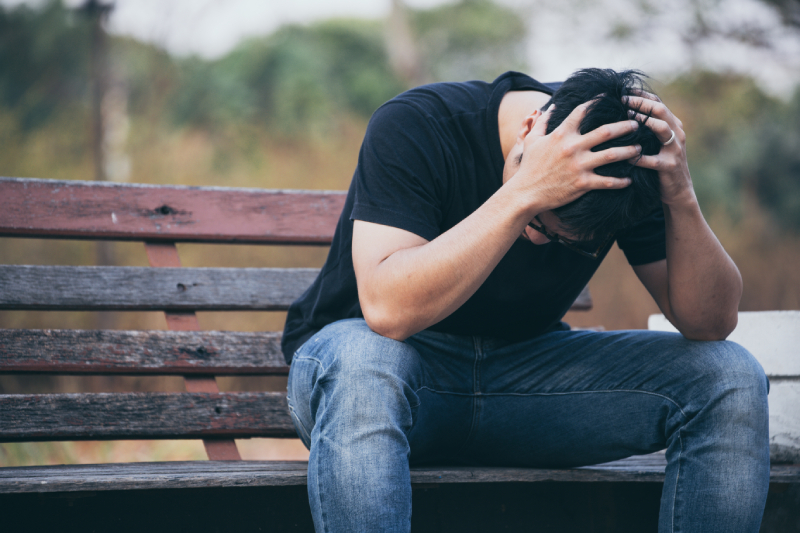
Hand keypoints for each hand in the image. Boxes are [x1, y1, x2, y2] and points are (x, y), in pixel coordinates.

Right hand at [511, 100, 641, 213]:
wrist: (525, 193)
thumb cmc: (529, 166)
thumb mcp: (532, 141)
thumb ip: (542, 122)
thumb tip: (550, 106)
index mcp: (562, 134)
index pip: (582, 112)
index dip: (596, 101)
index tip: (609, 97)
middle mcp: (573, 147)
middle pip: (606, 132)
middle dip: (625, 126)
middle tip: (637, 125)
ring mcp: (579, 166)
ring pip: (612, 155)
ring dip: (629, 152)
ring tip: (639, 149)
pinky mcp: (582, 184)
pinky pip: (607, 181)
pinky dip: (620, 181)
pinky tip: (629, 180)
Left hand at [624, 92, 694, 205]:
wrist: (678, 191)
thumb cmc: (661, 164)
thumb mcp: (657, 143)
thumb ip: (647, 128)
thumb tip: (622, 111)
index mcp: (673, 125)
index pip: (658, 103)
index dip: (641, 95)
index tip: (623, 91)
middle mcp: (677, 134)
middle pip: (660, 110)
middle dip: (641, 103)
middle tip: (622, 100)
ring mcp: (675, 150)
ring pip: (662, 129)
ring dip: (644, 122)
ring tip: (626, 118)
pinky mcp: (670, 167)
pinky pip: (653, 160)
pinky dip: (639, 157)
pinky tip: (624, 156)